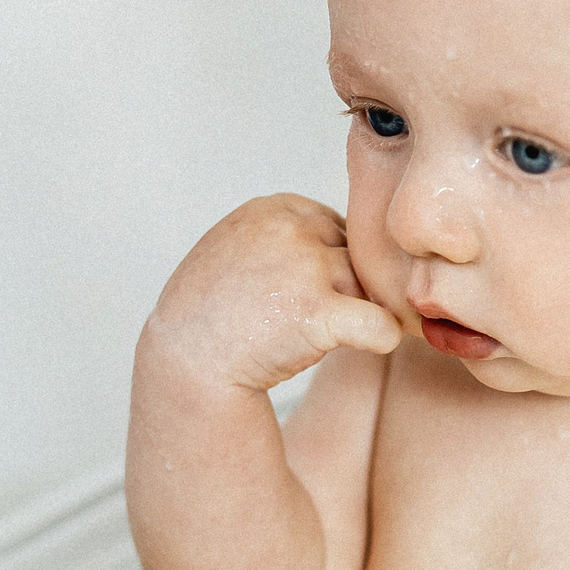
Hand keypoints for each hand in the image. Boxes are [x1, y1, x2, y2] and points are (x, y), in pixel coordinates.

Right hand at [142, 194, 401, 393]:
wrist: (186, 361)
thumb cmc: (210, 313)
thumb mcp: (236, 247)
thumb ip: (284, 234)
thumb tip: (344, 237)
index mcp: (272, 208)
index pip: (334, 226)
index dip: (329, 261)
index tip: (304, 290)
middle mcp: (290, 228)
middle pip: (352, 252)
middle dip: (341, 285)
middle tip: (309, 318)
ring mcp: (305, 266)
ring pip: (365, 284)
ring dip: (351, 311)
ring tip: (311, 334)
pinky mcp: (317, 311)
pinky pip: (380, 322)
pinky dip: (383, 336)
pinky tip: (372, 345)